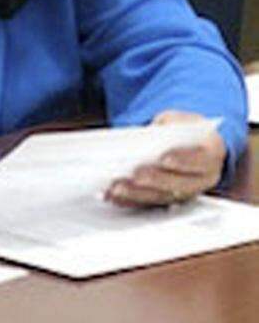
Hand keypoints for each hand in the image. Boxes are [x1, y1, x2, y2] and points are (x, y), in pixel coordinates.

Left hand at [105, 111, 226, 208]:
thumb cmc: (183, 131)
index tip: (164, 158)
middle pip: (179, 184)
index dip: (183, 160)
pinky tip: (112, 195)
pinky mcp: (168, 201)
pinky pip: (149, 204)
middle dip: (156, 180)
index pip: (201, 159)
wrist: (193, 144)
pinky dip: (129, 200)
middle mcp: (202, 180)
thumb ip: (167, 125)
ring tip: (116, 187)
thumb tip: (147, 135)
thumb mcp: (178, 119)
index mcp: (210, 155)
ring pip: (162, 198)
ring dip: (138, 194)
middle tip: (136, 175)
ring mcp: (185, 193)